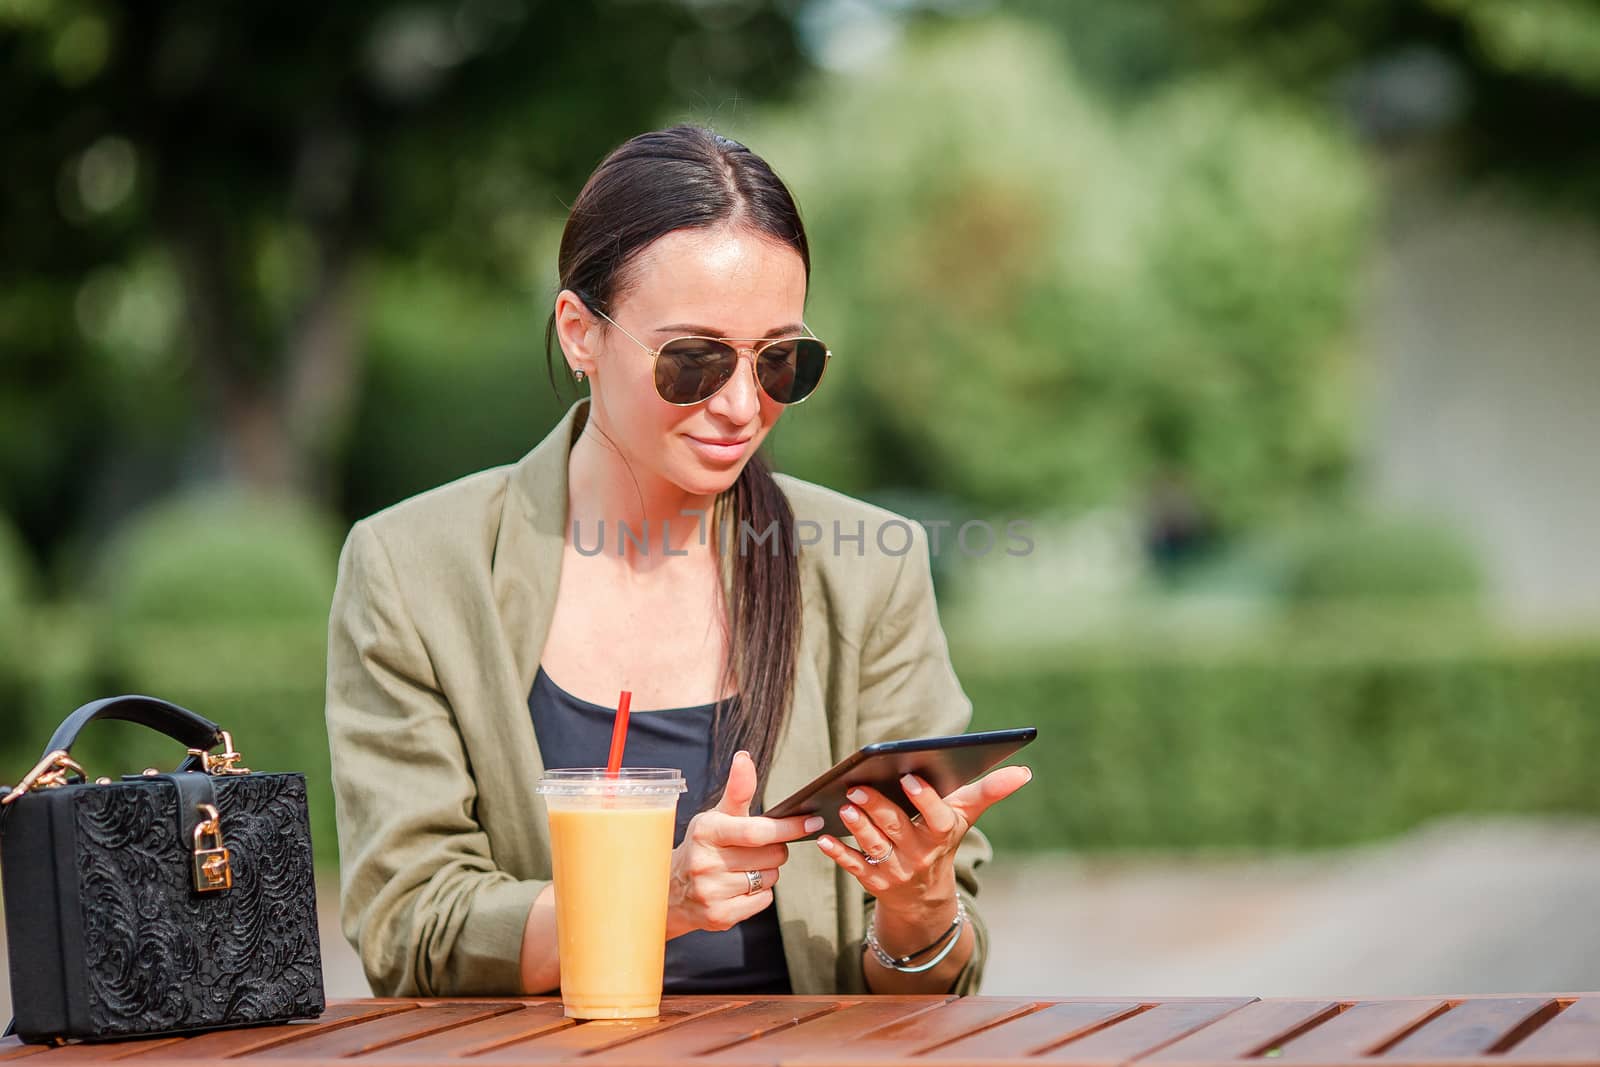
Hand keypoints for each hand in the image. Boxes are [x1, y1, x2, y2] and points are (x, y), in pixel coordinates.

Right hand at [666, 750, 823, 939]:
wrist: (670, 888)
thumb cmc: (704, 844)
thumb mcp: (716, 815)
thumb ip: (738, 790)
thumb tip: (744, 757)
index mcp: (707, 831)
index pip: (757, 831)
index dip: (788, 827)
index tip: (812, 821)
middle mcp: (705, 863)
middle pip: (772, 856)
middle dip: (776, 850)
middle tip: (760, 848)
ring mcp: (711, 892)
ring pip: (770, 879)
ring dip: (766, 872)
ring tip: (744, 867)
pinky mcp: (719, 917)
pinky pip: (763, 901)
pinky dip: (760, 894)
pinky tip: (740, 886)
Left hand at [818, 765, 1032, 918]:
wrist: (926, 896)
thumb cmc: (942, 838)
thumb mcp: (965, 816)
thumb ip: (990, 791)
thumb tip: (1024, 771)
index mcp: (942, 835)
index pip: (937, 818)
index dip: (925, 800)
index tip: (910, 778)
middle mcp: (920, 855)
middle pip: (897, 829)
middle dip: (877, 807)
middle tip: (857, 787)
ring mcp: (895, 870)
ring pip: (874, 846)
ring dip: (857, 827)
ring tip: (844, 806)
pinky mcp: (873, 881)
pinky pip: (854, 867)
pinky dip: (838, 854)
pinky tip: (822, 839)